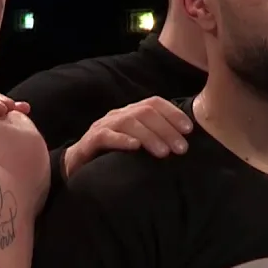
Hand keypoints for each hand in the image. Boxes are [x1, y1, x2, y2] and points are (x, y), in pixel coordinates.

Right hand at [63, 97, 191, 176]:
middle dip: (166, 129)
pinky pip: (106, 136)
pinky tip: (135, 148)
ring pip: (129, 122)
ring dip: (149, 136)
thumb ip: (155, 139)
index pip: (154, 103)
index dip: (173, 113)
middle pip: (145, 112)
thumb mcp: (137, 144)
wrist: (78, 165)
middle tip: (181, 148)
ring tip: (164, 153)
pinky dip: (122, 140)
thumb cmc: (113, 155)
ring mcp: (103, 126)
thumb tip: (184, 144)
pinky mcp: (90, 141)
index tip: (189, 129)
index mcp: (130, 113)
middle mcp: (118, 115)